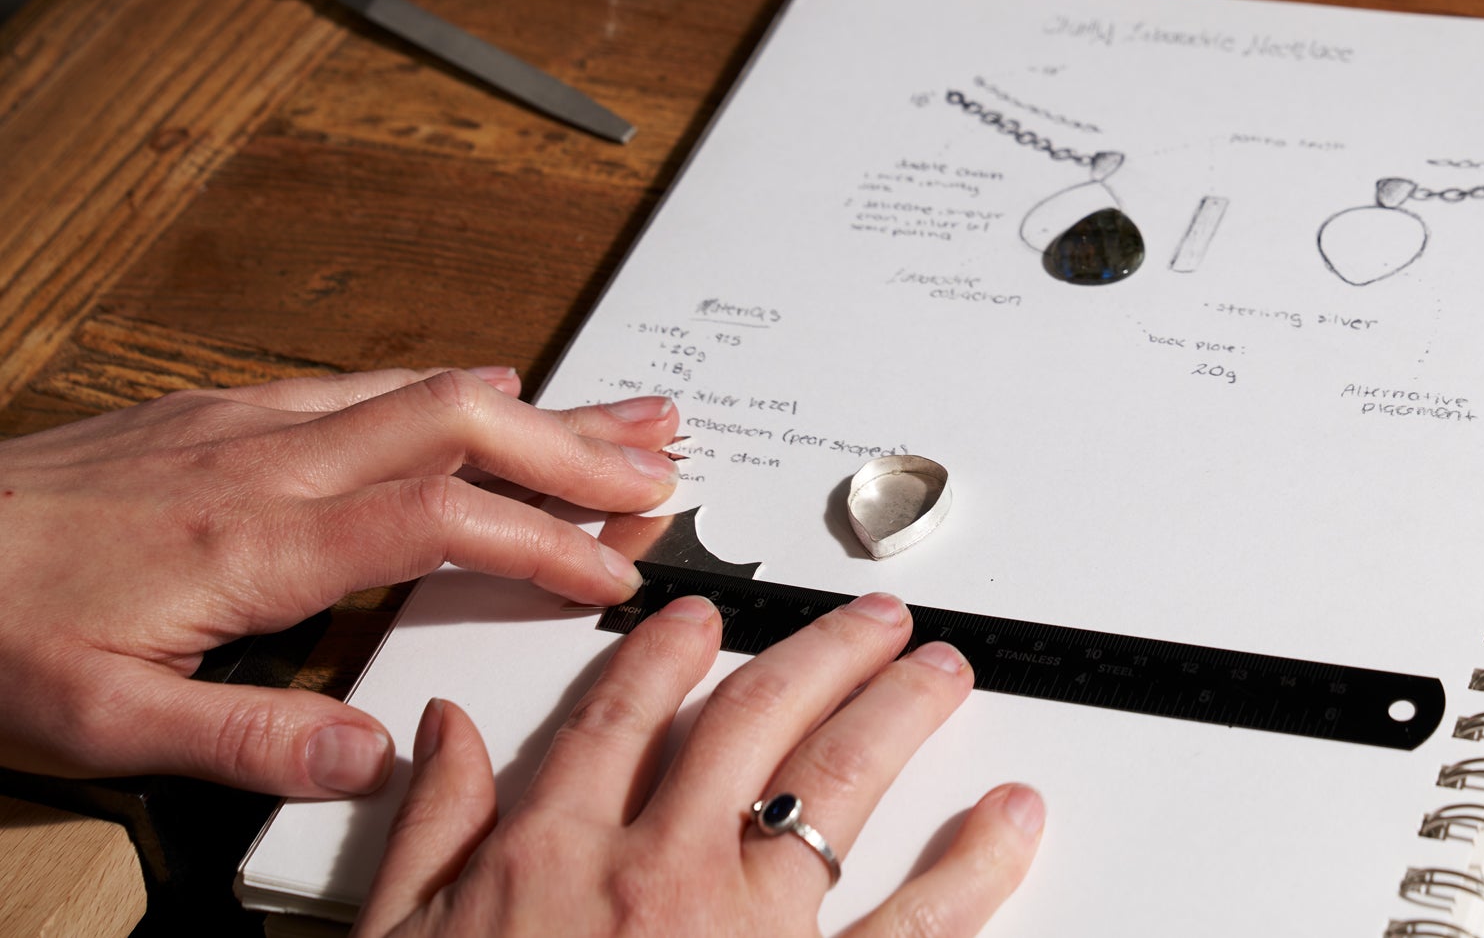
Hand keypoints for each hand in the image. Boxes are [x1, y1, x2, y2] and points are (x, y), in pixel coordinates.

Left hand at [0, 366, 680, 796]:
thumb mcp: (99, 720)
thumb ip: (245, 740)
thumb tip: (372, 754)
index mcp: (253, 542)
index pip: (438, 521)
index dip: (542, 541)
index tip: (614, 571)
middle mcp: (267, 462)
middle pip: (460, 425)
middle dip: (577, 445)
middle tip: (664, 466)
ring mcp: (249, 425)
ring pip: (427, 391)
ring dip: (539, 405)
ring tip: (626, 413)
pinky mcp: (222, 414)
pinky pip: (371, 383)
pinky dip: (458, 386)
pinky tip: (489, 386)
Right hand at [355, 593, 1042, 937]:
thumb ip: (430, 833)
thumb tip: (444, 736)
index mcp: (556, 852)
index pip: (625, 713)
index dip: (669, 651)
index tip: (705, 620)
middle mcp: (662, 870)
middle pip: (757, 718)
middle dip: (824, 652)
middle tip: (872, 622)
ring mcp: (747, 929)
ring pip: (842, 779)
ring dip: (900, 710)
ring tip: (940, 675)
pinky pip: (918, 921)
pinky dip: (975, 864)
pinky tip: (1009, 822)